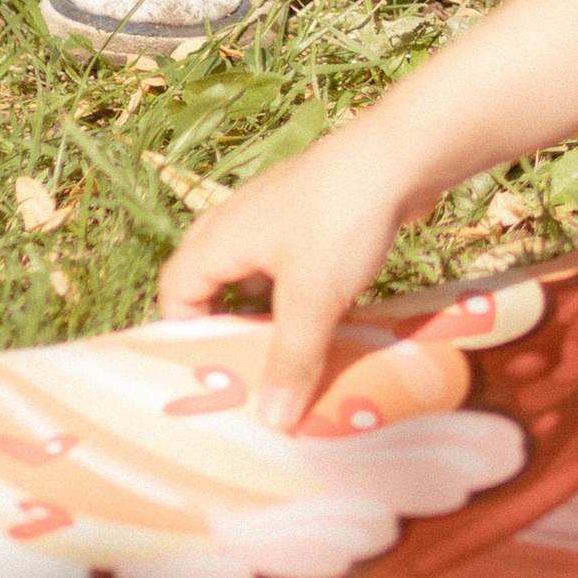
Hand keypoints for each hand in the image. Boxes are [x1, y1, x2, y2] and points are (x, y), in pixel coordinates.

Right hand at [154, 117, 414, 428]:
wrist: (402, 154)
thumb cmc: (341, 220)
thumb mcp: (313, 298)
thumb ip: (291, 361)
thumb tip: (271, 423)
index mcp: (220, 238)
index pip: (175, 290)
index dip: (185, 333)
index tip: (214, 372)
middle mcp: (240, 222)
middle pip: (212, 281)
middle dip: (228, 327)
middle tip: (249, 366)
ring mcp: (279, 215)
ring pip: (258, 274)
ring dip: (269, 313)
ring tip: (289, 355)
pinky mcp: (316, 216)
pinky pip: (293, 264)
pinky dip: (301, 295)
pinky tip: (329, 321)